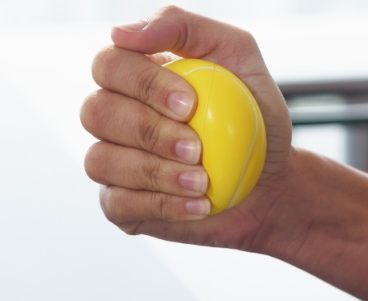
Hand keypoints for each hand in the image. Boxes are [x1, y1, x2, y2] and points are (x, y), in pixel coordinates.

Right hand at [81, 6, 294, 249]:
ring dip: (156, 172)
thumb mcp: (237, 57)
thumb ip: (185, 28)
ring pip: (101, 160)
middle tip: (197, 148)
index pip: (109, 65)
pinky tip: (199, 205)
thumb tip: (122, 32)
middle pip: (96, 112)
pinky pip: (118, 204)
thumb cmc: (251, 117)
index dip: (143, 83)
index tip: (190, 104)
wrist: (270, 181)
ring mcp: (112, 161)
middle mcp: (113, 115)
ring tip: (202, 180)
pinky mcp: (120, 204)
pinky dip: (162, 205)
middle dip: (149, 130)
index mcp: (133, 75)